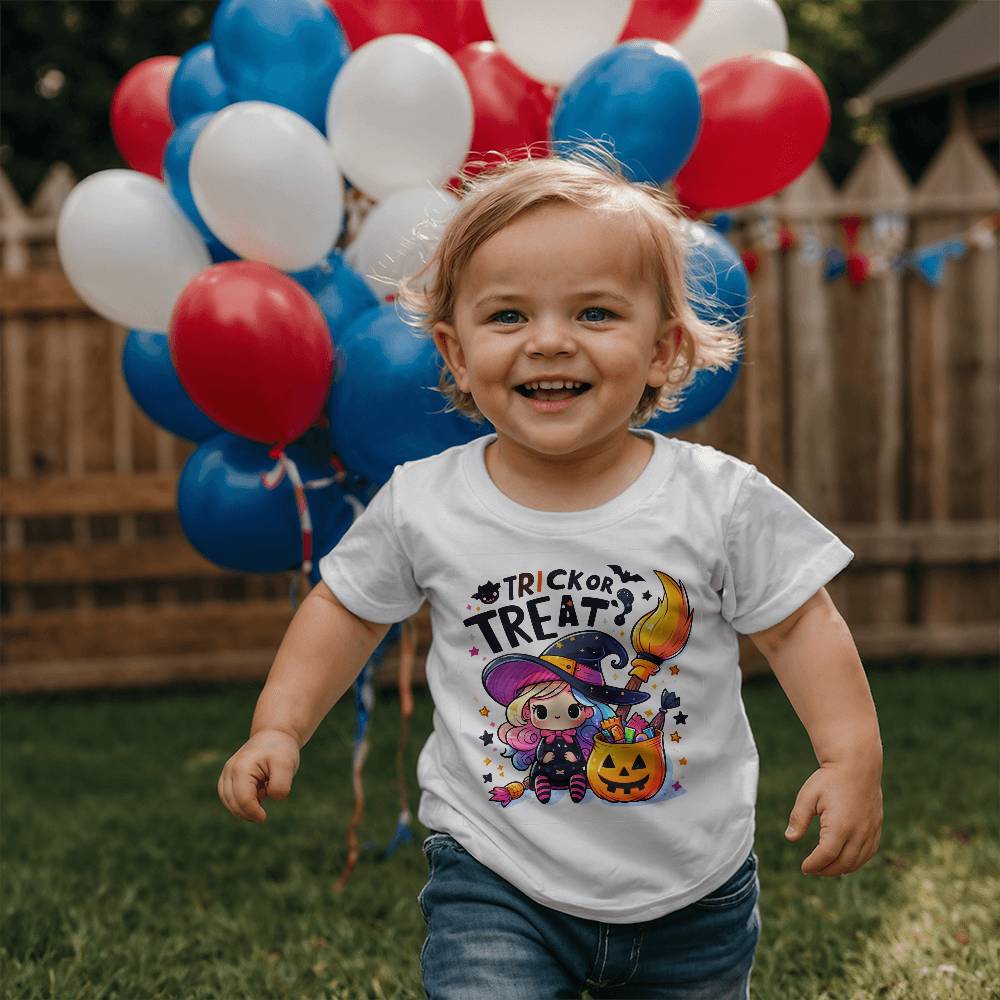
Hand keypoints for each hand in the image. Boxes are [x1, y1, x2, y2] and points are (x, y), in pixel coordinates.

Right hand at [218, 729, 299, 822]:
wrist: (275, 734)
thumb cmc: (281, 750)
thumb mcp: (287, 765)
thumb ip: (281, 785)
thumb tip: (272, 797)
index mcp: (242, 768)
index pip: (243, 800)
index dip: (254, 813)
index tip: (265, 816)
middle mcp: (230, 770)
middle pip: (233, 803)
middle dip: (247, 813)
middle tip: (262, 815)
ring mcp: (226, 772)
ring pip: (228, 801)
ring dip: (242, 809)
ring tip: (259, 805)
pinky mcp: (228, 775)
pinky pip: (228, 796)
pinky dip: (238, 803)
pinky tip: (254, 799)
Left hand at [784, 758, 882, 875]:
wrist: (856, 765)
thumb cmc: (829, 779)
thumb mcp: (808, 795)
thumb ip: (798, 818)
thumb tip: (790, 838)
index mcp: (840, 826)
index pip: (826, 855)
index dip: (814, 865)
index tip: (804, 868)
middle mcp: (859, 832)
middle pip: (843, 864)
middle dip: (826, 871)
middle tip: (812, 870)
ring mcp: (870, 831)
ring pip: (857, 861)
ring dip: (841, 869)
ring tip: (825, 868)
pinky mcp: (876, 828)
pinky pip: (868, 853)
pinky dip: (856, 861)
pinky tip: (844, 861)